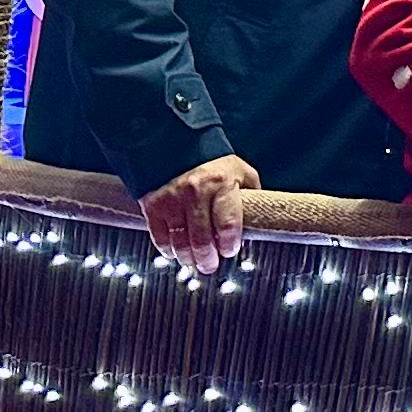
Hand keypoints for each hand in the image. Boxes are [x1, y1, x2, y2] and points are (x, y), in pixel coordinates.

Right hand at [141, 153, 257, 276]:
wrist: (175, 145)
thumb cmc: (214, 164)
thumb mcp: (240, 172)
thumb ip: (251, 194)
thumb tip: (258, 221)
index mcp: (222, 184)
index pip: (228, 225)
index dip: (229, 245)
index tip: (229, 251)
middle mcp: (196, 192)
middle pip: (203, 240)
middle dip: (208, 259)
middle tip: (211, 266)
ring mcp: (173, 200)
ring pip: (181, 243)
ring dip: (189, 259)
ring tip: (195, 263)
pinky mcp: (154, 205)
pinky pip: (161, 238)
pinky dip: (169, 251)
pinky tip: (176, 252)